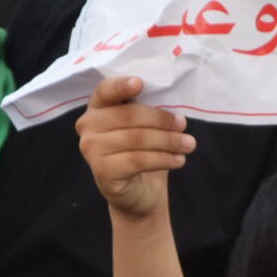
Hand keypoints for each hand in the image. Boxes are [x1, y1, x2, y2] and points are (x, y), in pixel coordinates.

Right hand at [76, 76, 194, 221]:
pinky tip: (178, 160)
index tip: (140, 83)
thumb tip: (170, 96)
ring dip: (168, 141)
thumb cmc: (142, 152)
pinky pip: (137, 160)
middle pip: (128, 116)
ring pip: (136, 138)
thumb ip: (147, 108)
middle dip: (161, 120)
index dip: (121, 86)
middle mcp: (88, 125)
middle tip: (183, 125)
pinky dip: (163, 159)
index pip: (105, 90)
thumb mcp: (145, 126)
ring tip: (188, 144)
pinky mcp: (102, 170)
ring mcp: (91, 149)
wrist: (138, 193)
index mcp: (98, 106)